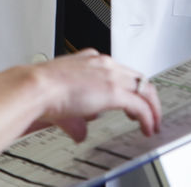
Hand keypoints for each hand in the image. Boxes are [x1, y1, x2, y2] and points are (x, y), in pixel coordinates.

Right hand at [30, 49, 161, 141]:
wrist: (37, 87)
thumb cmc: (42, 91)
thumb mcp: (63, 100)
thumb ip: (77, 115)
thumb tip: (81, 131)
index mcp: (90, 59)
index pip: (119, 71)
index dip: (129, 87)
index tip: (131, 99)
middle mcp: (103, 63)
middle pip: (137, 77)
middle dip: (146, 96)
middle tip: (149, 112)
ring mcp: (110, 75)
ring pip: (144, 88)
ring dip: (152, 107)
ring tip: (153, 122)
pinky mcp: (114, 91)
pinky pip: (140, 105)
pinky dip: (148, 117)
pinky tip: (147, 127)